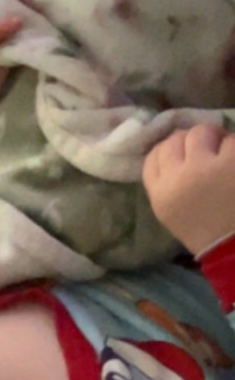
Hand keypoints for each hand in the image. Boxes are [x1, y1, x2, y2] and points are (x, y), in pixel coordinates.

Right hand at [143, 121, 234, 256]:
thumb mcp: (169, 212)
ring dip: (214, 138)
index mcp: (160, 194)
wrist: (233, 246)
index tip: (181, 151)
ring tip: (223, 151)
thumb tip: (174, 150)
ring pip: (201, 132)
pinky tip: (234, 162)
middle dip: (190, 140)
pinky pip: (230, 140)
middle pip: (174, 140)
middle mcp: (177, 177)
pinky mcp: (230, 162)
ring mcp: (204, 167)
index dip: (167, 148)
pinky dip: (233, 147)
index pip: (153, 156)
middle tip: (205, 149)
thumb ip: (165, 182)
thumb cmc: (204, 230)